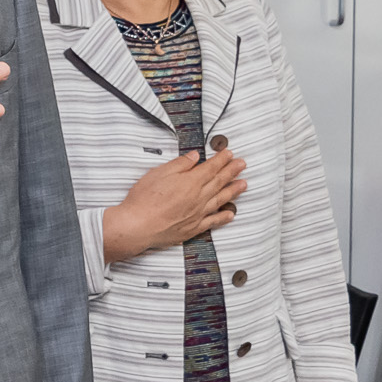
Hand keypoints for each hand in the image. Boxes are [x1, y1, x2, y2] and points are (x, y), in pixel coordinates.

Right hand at [102, 149, 247, 262]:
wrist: (138, 226)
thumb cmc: (144, 199)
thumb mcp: (158, 173)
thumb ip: (179, 165)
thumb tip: (195, 157)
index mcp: (190, 182)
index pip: (211, 168)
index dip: (221, 160)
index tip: (230, 153)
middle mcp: (198, 198)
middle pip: (219, 182)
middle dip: (232, 171)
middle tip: (242, 164)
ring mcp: (198, 214)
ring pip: (220, 200)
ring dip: (233, 191)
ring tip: (244, 184)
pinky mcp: (193, 228)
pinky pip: (213, 221)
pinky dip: (224, 217)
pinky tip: (231, 213)